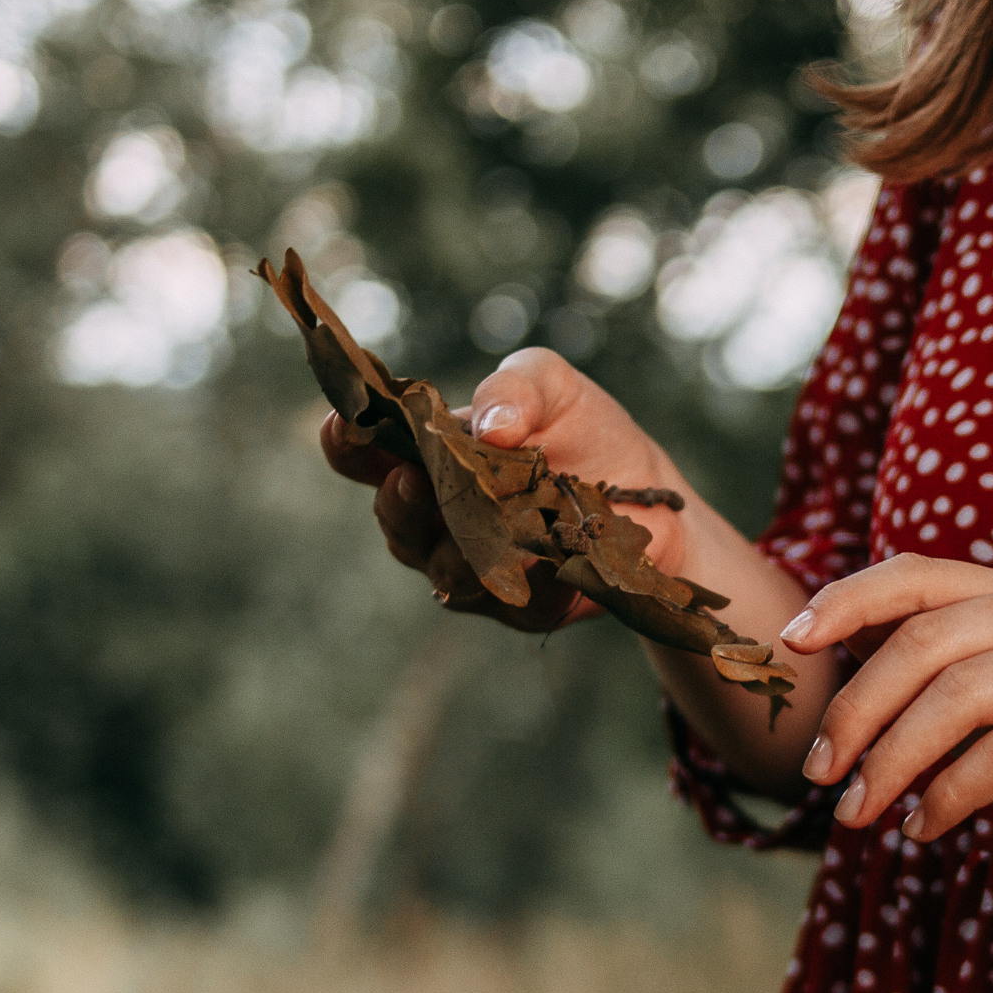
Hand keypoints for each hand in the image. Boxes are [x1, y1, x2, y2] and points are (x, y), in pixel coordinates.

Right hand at [319, 347, 693, 630]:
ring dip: (457, 550)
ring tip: (482, 528)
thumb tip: (491, 426)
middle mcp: (440, 517)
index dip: (347, 442)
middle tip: (412, 480)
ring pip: (443, 570)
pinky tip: (556, 568)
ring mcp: (476, 567)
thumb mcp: (552, 386)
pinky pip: (519, 603)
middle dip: (398, 502)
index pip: (366, 454)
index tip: (343, 425)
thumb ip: (516, 386)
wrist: (649, 493)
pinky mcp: (525, 606)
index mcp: (431, 457)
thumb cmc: (581, 431)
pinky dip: (537, 587)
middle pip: (395, 521)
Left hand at [778, 555, 992, 937]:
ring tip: (858, 816)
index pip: (923, 575)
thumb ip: (928, 677)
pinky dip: (949, 793)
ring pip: (963, 695)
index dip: (847, 599)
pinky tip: (923, 830)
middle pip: (931, 641)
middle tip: (820, 775)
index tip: (791, 643)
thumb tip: (822, 635)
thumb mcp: (986, 725)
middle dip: (858, 710)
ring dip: (892, 762)